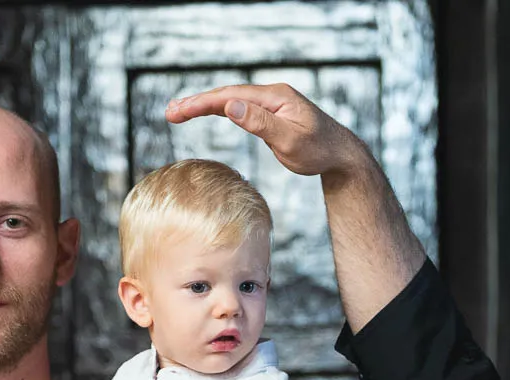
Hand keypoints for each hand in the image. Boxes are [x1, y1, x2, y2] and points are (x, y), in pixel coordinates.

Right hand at [166, 83, 370, 178]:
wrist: (340, 154)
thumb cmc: (319, 151)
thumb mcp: (291, 142)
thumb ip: (261, 124)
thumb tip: (232, 106)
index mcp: (275, 97)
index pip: (231, 95)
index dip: (203, 103)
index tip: (180, 111)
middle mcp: (271, 95)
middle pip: (227, 94)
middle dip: (196, 102)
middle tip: (169, 112)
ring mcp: (270, 103)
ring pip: (231, 99)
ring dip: (203, 105)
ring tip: (177, 111)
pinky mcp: (270, 113)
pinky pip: (239, 108)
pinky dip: (218, 109)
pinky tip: (203, 111)